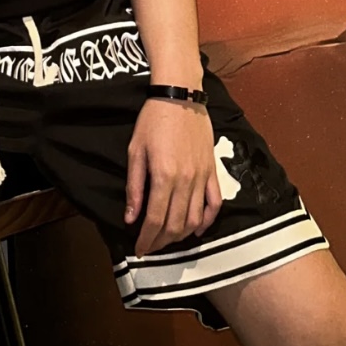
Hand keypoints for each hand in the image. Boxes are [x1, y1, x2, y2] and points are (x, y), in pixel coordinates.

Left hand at [124, 97, 221, 254]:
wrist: (180, 96)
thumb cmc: (153, 120)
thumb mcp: (135, 151)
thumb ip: (134, 187)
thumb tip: (130, 218)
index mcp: (163, 176)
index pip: (155, 220)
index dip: (146, 239)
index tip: (139, 249)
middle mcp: (185, 181)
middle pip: (175, 224)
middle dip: (161, 241)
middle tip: (150, 246)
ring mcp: (202, 177)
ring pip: (195, 219)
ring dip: (181, 235)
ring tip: (168, 238)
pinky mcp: (212, 171)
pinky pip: (215, 203)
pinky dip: (207, 221)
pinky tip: (196, 228)